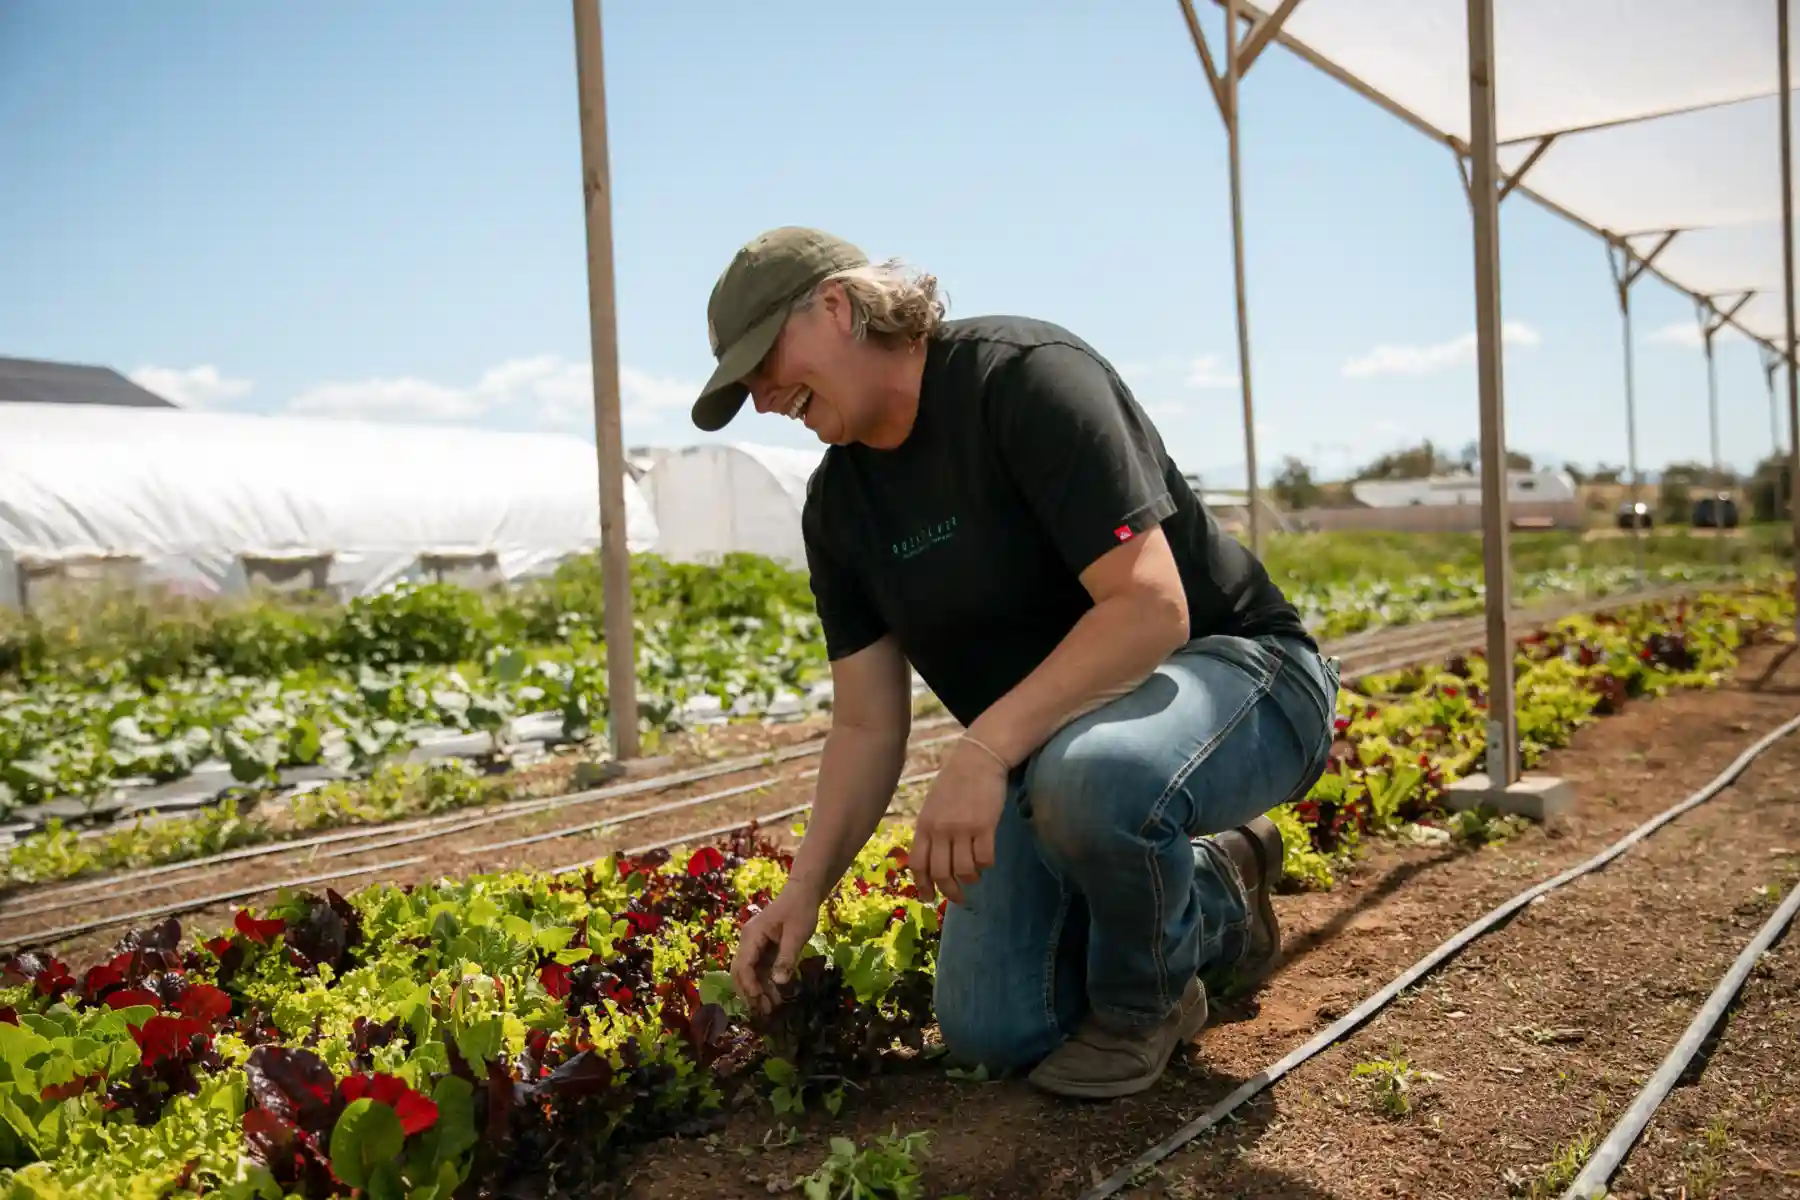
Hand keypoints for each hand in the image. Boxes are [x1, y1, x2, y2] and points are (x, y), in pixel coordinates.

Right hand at [730, 885, 821, 1015]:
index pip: (743, 965)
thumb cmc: (800, 910)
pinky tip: (776, 995)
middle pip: (741, 972)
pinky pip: (760, 969)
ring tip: (771, 1008)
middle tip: (763, 1011)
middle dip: (749, 992)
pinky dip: (766, 983)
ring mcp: (755, 946)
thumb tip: (779, 983)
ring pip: (750, 973)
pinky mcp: (763, 949)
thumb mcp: (797, 934)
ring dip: (758, 990)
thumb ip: (787, 958)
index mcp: (752, 936)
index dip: (749, 985)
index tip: (759, 1001)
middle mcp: (748, 942)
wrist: (803, 893)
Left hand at [910, 739, 1007, 906]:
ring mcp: (962, 828)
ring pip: (964, 870)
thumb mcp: (933, 805)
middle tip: (959, 898)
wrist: (977, 759)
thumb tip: (930, 862)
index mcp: (924, 825)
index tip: (930, 898)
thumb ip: (930, 830)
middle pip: (941, 873)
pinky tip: (987, 860)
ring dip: (971, 878)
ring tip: (975, 875)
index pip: (918, 864)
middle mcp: (940, 829)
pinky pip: (985, 858)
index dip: (923, 885)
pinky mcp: (985, 826)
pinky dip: (986, 865)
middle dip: (950, 891)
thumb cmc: (955, 782)